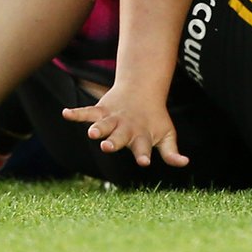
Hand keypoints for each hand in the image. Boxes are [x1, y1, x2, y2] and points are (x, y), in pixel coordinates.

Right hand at [62, 79, 186, 167]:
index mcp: (141, 137)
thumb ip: (171, 152)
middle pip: (119, 137)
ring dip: (97, 128)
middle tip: (107, 147)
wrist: (143, 88)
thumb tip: (185, 163)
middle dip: (114, 142)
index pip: (143, 148)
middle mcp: (126, 128)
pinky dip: (77, 113)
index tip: (144, 162)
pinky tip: (65, 113)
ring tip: (91, 133)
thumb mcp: (166, 134)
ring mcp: (113, 119)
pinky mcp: (101, 110)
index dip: (143, 155)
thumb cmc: (155, 119)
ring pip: (104, 124)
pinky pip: (87, 111)